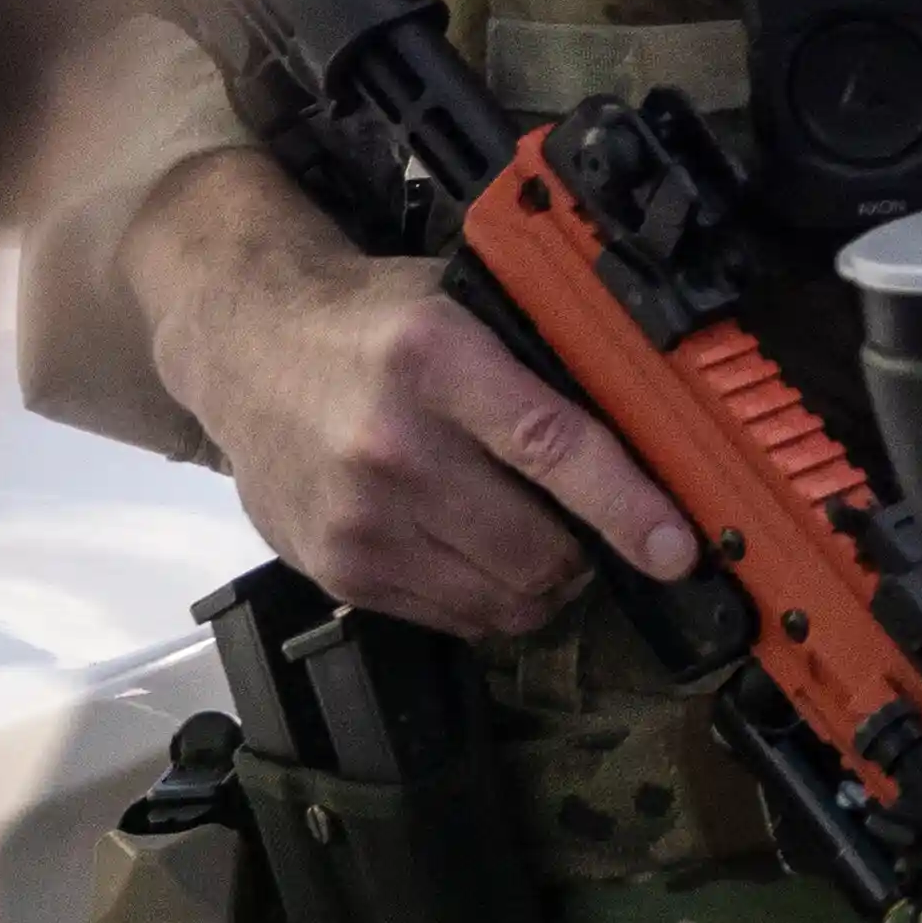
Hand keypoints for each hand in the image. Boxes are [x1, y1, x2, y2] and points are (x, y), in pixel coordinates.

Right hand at [123, 147, 699, 637]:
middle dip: (587, 548)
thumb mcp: (460, 304)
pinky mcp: (338, 569)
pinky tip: (472, 546)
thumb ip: (543, 357)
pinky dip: (486, 597)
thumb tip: (655, 422)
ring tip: (531, 533)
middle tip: (591, 522)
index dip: (626, 507)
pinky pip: (453, 617)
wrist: (244, 345)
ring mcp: (358, 519)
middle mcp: (391, 445)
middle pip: (536, 548)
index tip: (676, 550)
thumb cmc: (372, 324)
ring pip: (502, 598)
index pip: (552, 446)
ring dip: (540, 581)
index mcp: (435, 360)